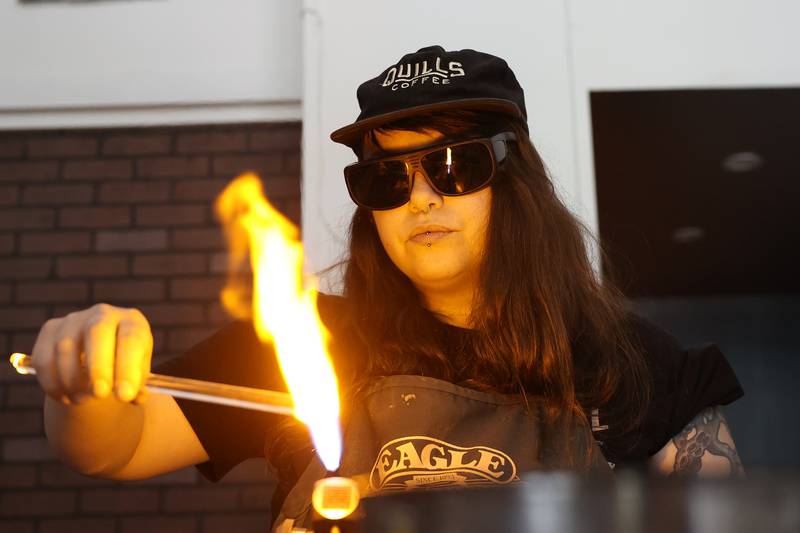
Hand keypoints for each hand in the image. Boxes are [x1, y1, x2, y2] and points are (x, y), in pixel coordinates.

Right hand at [31, 304, 152, 404]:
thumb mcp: (137, 375)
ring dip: (72, 381)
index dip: (128, 367)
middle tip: (100, 394)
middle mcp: (103, 314)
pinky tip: (65, 397)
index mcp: (132, 322)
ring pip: (65, 347)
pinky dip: (52, 384)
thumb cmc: (124, 366)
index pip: (131, 339)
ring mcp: (74, 319)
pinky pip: (44, 359)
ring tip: (83, 400)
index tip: (125, 395)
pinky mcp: (50, 330)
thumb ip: (138, 387)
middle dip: (98, 367)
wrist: (100, 357)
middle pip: (97, 332)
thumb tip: (137, 396)